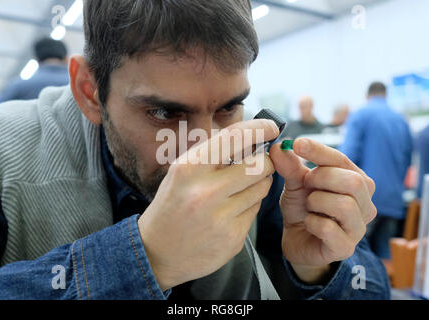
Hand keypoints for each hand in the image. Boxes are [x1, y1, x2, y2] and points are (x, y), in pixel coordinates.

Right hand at [138, 119, 278, 290]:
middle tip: (260, 163)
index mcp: (189, 168)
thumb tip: (249, 136)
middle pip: (259, 165)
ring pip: (262, 188)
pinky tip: (231, 210)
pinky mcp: (232, 238)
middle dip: (265, 161)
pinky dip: (250, 205)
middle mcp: (205, 191)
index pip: (234, 137)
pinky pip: (256, 211)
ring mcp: (220, 217)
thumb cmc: (171, 206)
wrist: (157, 253)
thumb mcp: (182, 172)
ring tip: (240, 189)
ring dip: (259, 183)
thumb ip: (213, 154)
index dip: (259, 128)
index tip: (271, 127)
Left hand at [269, 138, 376, 283]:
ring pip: (344, 205)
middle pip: (354, 182)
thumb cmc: (303, 209)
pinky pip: (329, 229)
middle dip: (322, 178)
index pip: (342, 161)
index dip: (319, 151)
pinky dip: (312, 222)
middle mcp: (365, 204)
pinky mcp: (345, 248)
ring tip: (308, 206)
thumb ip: (290, 166)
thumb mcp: (295, 184)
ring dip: (317, 201)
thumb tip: (279, 147)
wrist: (297, 241)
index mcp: (356, 182)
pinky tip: (309, 223)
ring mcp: (358, 228)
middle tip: (305, 184)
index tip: (296, 143)